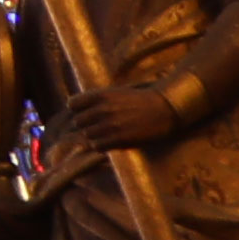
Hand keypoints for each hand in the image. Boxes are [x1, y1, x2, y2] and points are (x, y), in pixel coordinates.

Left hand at [67, 80, 184, 153]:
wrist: (166, 109)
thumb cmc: (139, 100)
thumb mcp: (115, 93)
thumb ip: (96, 101)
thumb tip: (75, 110)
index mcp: (101, 95)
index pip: (72, 104)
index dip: (78, 110)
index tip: (86, 112)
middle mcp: (103, 109)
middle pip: (78, 121)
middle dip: (87, 124)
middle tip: (100, 125)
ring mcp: (110, 125)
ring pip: (87, 135)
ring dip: (95, 136)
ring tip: (108, 133)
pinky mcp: (119, 139)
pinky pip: (97, 146)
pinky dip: (102, 145)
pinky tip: (111, 141)